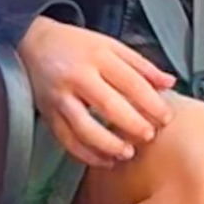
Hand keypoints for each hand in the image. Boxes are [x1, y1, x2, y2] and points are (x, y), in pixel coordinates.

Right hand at [18, 19, 176, 166]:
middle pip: (108, 105)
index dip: (151, 103)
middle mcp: (78, 76)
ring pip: (85, 127)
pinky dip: (87, 155)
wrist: (34, 43)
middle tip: (149, 136)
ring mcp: (61, 97)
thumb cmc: (76, 45)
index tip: (166, 117)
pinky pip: (67, 140)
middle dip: (132, 125)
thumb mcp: (110, 45)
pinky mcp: (49, 114)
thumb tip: (169, 83)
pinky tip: (105, 160)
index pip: (130, 82)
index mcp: (98, 56)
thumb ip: (141, 65)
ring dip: (109, 144)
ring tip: (127, 152)